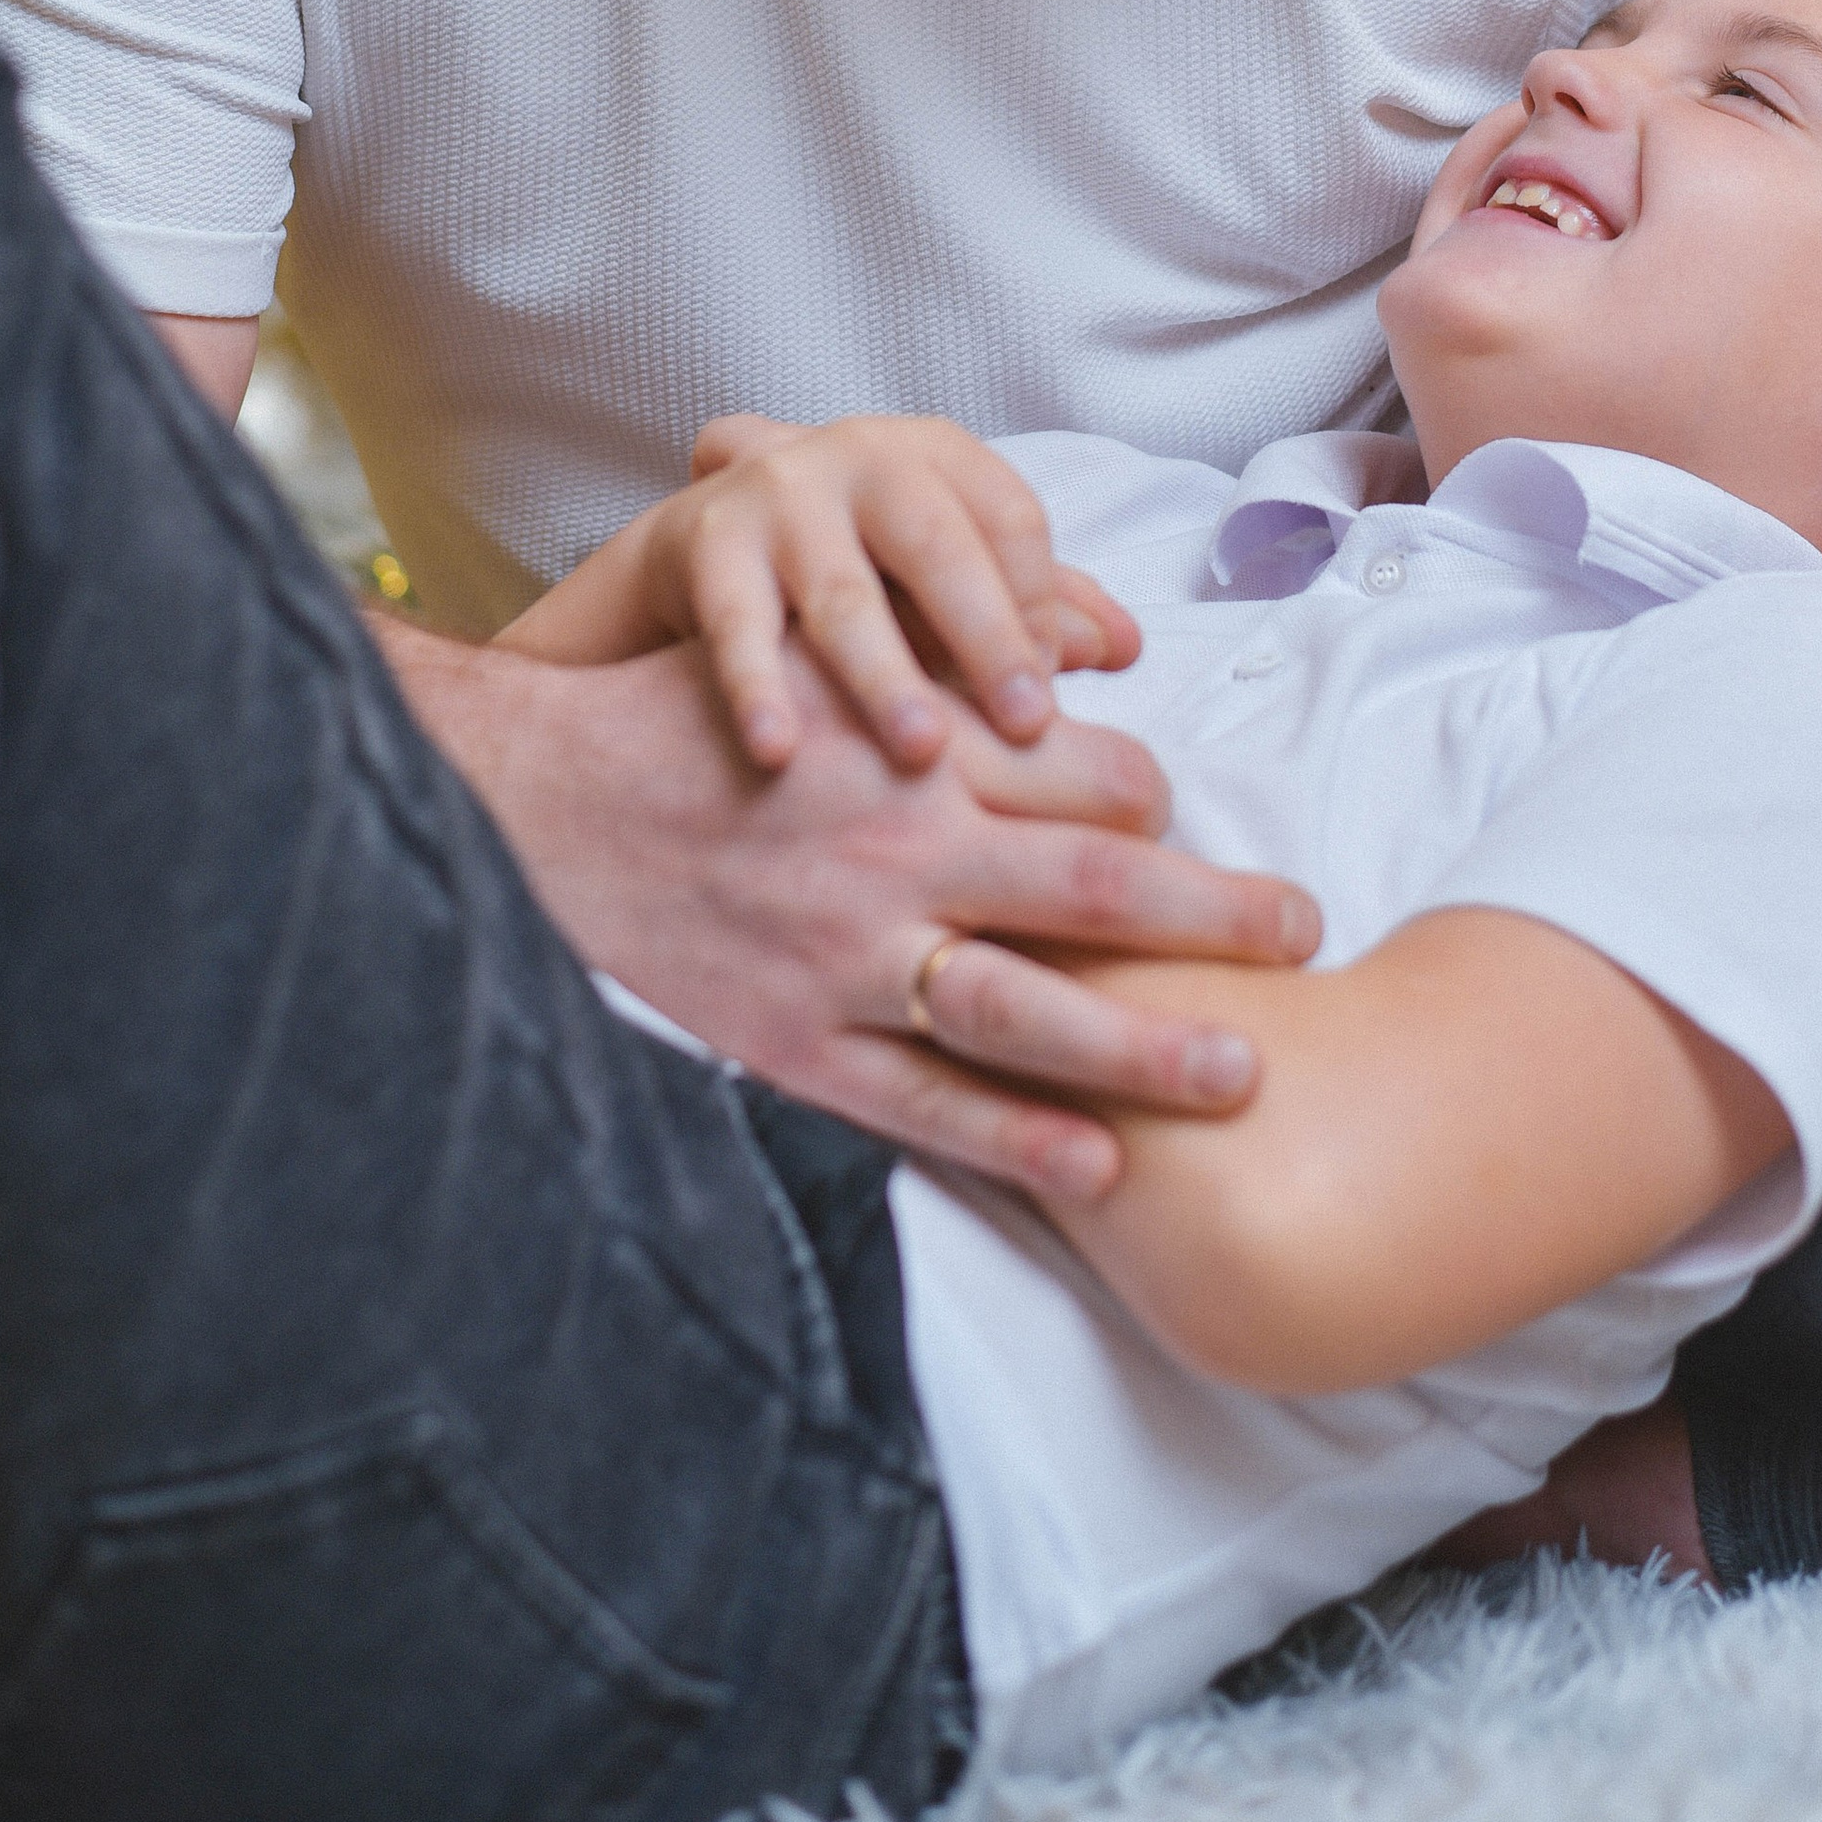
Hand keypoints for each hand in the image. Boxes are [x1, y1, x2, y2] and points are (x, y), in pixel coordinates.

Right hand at [377, 616, 1320, 1199]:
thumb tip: (1046, 656)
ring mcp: (847, 955)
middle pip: (1090, 881)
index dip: (1152, 789)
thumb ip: (917, 665)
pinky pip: (925, 1103)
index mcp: (905, 746)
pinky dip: (1013, 1137)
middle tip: (1305, 929)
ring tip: (1245, 1072)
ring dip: (1144, 1043)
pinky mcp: (794, 1044)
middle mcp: (896, 847)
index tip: (1197, 814)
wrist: (515, 808)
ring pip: (1028, 1006)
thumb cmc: (663, 724)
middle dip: (1210, 909)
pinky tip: (1098, 1165)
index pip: (1076, 766)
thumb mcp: (797, 657)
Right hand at [497, 413, 1137, 768]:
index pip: (1008, 516)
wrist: (701, 550)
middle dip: (985, 638)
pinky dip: (758, 686)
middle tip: (1027, 727)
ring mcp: (779, 493)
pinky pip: (738, 623)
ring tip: (922, 751)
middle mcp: (860, 455)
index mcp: (933, 454)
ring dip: (884, 675)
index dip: (1039, 603)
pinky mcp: (706, 539)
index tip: (1058, 689)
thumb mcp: (943, 572)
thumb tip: (1123, 648)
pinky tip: (781, 750)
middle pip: (939, 545)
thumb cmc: (856, 567)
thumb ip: (1032, 605)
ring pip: (843, 593)